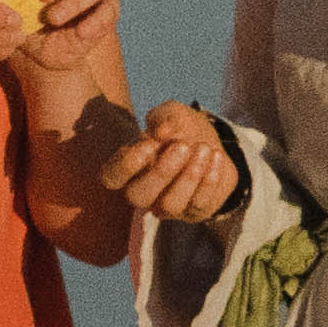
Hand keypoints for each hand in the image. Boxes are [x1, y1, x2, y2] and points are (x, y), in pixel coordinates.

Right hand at [100, 101, 242, 223]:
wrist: (210, 145)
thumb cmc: (181, 129)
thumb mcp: (173, 114)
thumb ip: (165, 117)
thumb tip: (161, 132)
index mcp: (127, 168)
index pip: (112, 177)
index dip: (127, 164)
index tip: (150, 143)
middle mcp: (142, 192)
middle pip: (138, 196)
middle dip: (161, 172)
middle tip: (182, 146)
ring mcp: (166, 206)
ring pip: (170, 205)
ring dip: (190, 176)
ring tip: (203, 147)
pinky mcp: (193, 212)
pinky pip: (198, 204)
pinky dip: (209, 180)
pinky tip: (215, 156)